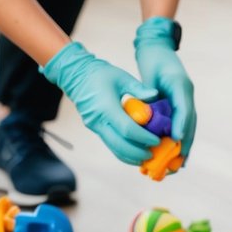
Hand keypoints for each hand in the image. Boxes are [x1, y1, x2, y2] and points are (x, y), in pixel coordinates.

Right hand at [40, 42, 159, 165]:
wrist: (75, 76)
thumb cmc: (100, 74)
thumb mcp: (122, 77)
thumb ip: (139, 88)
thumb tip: (155, 96)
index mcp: (106, 107)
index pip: (127, 129)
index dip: (143, 137)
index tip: (156, 139)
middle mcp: (98, 121)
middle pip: (120, 145)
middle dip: (138, 153)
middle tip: (154, 154)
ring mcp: (94, 127)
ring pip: (113, 148)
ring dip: (130, 156)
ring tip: (146, 157)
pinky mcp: (95, 129)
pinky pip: (110, 144)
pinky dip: (123, 151)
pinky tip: (134, 152)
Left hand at [134, 17, 195, 163]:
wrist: (157, 48)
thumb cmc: (152, 60)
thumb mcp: (149, 77)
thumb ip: (150, 97)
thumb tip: (147, 119)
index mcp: (180, 85)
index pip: (184, 109)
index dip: (181, 126)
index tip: (176, 141)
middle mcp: (186, 93)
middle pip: (190, 122)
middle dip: (184, 144)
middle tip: (178, 163)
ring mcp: (186, 98)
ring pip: (188, 126)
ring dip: (183, 146)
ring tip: (178, 165)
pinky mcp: (181, 103)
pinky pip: (182, 124)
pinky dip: (179, 139)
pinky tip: (174, 154)